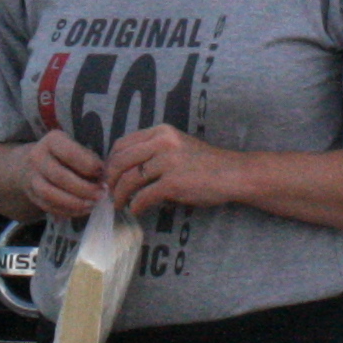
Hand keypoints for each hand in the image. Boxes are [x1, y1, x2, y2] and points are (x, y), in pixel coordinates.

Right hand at [18, 128, 107, 220]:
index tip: (102, 173)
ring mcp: (32, 177)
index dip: (89, 165)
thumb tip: (102, 180)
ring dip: (74, 203)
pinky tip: (82, 210)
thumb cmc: (64, 156)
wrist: (32, 164)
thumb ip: (89, 161)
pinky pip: (48, 206)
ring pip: (50, 194)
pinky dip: (67, 211)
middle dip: (84, 188)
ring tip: (92, 204)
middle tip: (101, 194)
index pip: (70, 154)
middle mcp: (37, 157)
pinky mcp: (31, 195)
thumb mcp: (76, 149)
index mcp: (52, 141)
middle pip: (60, 176)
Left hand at [104, 124, 247, 215]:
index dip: (111, 161)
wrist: (233, 174)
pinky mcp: (173, 183)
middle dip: (110, 179)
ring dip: (120, 195)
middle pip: (120, 160)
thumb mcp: (178, 146)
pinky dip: (135, 206)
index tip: (110, 176)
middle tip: (109, 193)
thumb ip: (154, 151)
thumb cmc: (205, 164)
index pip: (123, 143)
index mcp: (161, 131)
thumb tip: (125, 170)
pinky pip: (143, 196)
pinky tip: (136, 211)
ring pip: (129, 179)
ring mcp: (168, 162)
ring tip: (119, 204)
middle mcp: (162, 142)